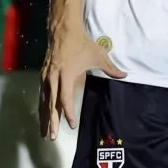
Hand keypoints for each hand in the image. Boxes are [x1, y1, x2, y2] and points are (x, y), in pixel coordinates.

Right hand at [40, 25, 124, 139]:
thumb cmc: (82, 43)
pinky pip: (42, 95)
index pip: (65, 98)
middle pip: (51, 104)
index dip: (68, 113)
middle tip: (52, 137)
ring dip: (45, 118)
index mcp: (66, 74)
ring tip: (45, 133)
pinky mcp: (43, 75)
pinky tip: (43, 116)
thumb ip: (111, 69)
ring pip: (44, 101)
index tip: (72, 124)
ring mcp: (46, 77)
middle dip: (52, 122)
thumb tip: (125, 76)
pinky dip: (42, 107)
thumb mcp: (98, 56)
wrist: (63, 30)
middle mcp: (53, 78)